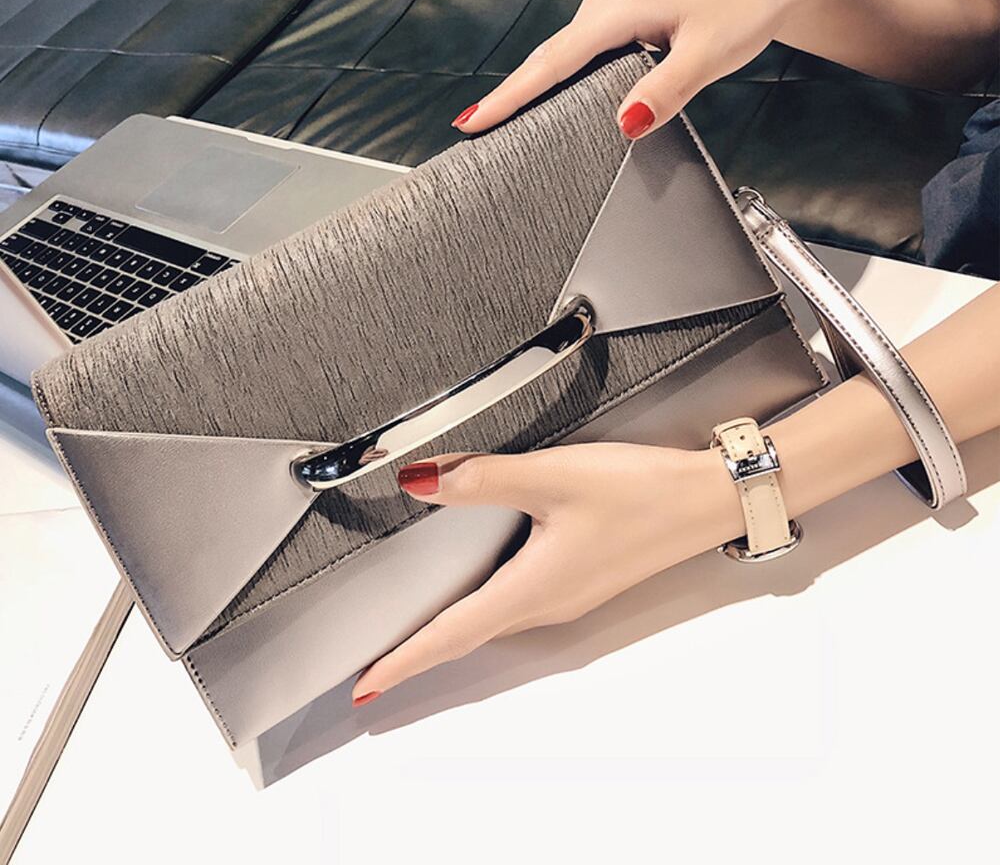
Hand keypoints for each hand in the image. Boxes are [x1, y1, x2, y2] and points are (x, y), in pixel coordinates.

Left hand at [351, 443, 742, 705]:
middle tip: (380, 665)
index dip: (405, 660)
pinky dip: (484, 607)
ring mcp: (570, 593)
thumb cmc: (640, 492)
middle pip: (470, 635)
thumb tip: (420, 483)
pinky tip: (481, 587)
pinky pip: (520, 602)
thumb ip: (483, 478)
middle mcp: (549, 602)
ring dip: (452, 632)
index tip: (367, 686)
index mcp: (534, 588)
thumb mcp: (553, 477)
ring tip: (417, 633)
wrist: (707, 499)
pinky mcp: (584, 576)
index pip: (452, 634)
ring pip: (495, 620)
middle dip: (421, 653)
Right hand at [451, 0, 826, 139]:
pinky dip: (553, 81)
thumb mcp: (709, 55)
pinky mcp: (618, 24)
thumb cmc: (741, 13)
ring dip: (528, 90)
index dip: (512, 95)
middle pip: (545, 60)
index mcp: (618, 13)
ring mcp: (609, 14)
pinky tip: (542, 103)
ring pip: (557, 59)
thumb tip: (624, 125)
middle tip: (470, 131)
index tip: (473, 121)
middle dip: (508, 96)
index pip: (553, 63)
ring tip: (495, 123)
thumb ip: (666, 90)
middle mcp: (604, 8)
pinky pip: (574, 58)